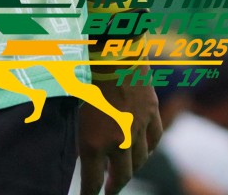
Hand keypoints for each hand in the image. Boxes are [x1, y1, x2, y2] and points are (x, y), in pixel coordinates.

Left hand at [79, 77, 160, 194]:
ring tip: (123, 172)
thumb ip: (79, 133)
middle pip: (121, 177)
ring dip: (132, 169)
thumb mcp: (72, 110)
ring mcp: (138, 127)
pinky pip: (155, 139)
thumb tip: (82, 151)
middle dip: (113, 187)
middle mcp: (119, 140)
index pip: (92, 183)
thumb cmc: (83, 75)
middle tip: (107, 190)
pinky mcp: (152, 111)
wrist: (111, 48)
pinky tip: (143, 150)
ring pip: (140, 160)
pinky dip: (149, 148)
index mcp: (94, 142)